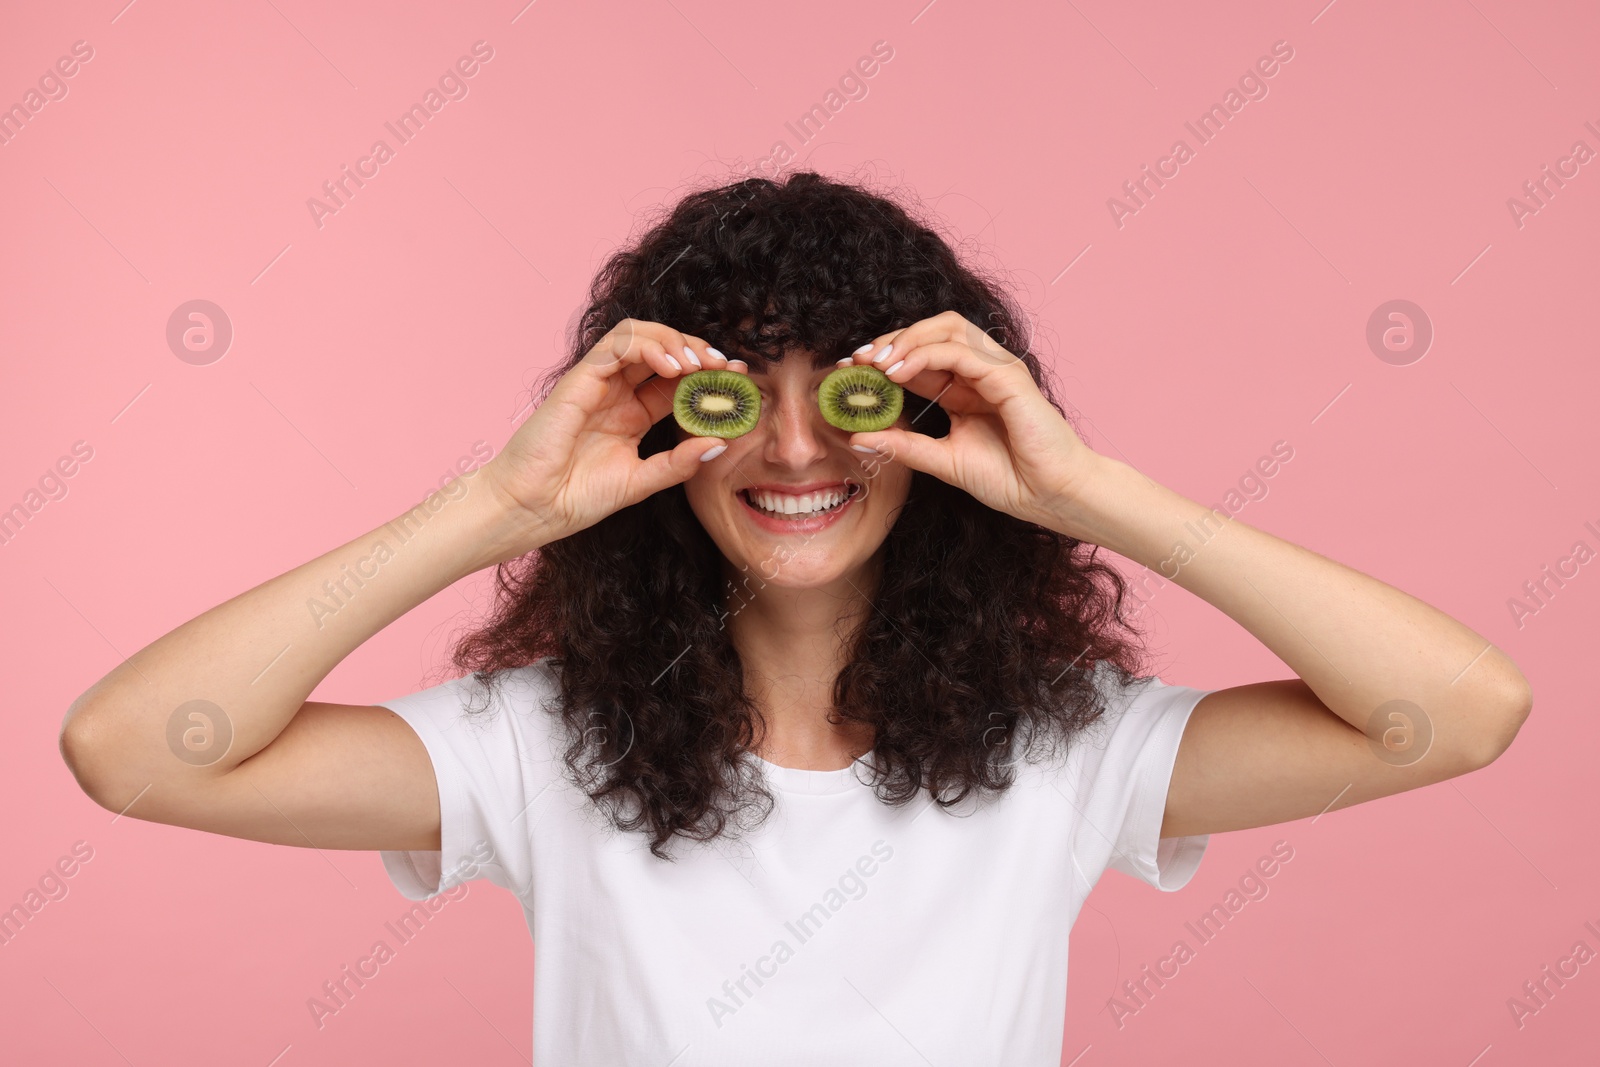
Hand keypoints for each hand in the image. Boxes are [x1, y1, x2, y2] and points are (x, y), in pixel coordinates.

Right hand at [481, 319, 739, 551]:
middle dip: (698, 350)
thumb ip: (679, 463)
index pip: (676, 380)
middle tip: (727, 366)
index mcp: (632, 413)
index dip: (708, 374)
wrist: (531, 509)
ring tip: (701, 364)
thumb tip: (721, 442)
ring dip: (676, 341)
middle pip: (662, 349)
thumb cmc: (575, 498)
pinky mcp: (580, 378)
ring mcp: (598, 382)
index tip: (739, 380)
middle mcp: (617, 391)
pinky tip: (674, 366)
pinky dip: (649, 346)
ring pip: (640, 335)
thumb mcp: (641, 482)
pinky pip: (616, 344)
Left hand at [843, 311, 1103, 534]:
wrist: (1049, 496)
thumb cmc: (1010, 480)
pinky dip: (925, 355)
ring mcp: (996, 369)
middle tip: (858, 359)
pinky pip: (961, 352)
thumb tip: (857, 437)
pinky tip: (898, 372)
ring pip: (947, 328)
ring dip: (907, 339)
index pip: (921, 354)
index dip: (885, 355)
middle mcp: (980, 371)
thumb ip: (904, 446)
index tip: (850, 368)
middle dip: (892, 339)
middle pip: (933, 330)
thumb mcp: (942, 461)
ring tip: (876, 363)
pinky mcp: (1008, 377)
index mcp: (965, 387)